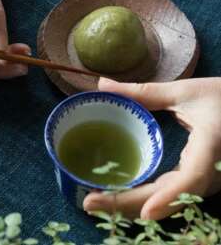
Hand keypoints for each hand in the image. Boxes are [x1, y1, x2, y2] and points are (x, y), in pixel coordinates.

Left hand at [83, 77, 220, 219]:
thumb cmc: (220, 98)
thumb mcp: (183, 92)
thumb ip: (143, 91)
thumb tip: (102, 84)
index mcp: (210, 146)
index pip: (192, 178)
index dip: (169, 197)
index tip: (145, 213)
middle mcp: (211, 171)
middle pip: (171, 197)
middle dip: (130, 204)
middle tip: (90, 202)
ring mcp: (206, 179)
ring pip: (170, 200)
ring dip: (134, 205)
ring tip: (98, 202)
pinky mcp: (198, 179)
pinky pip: (172, 194)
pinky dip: (145, 197)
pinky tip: (119, 195)